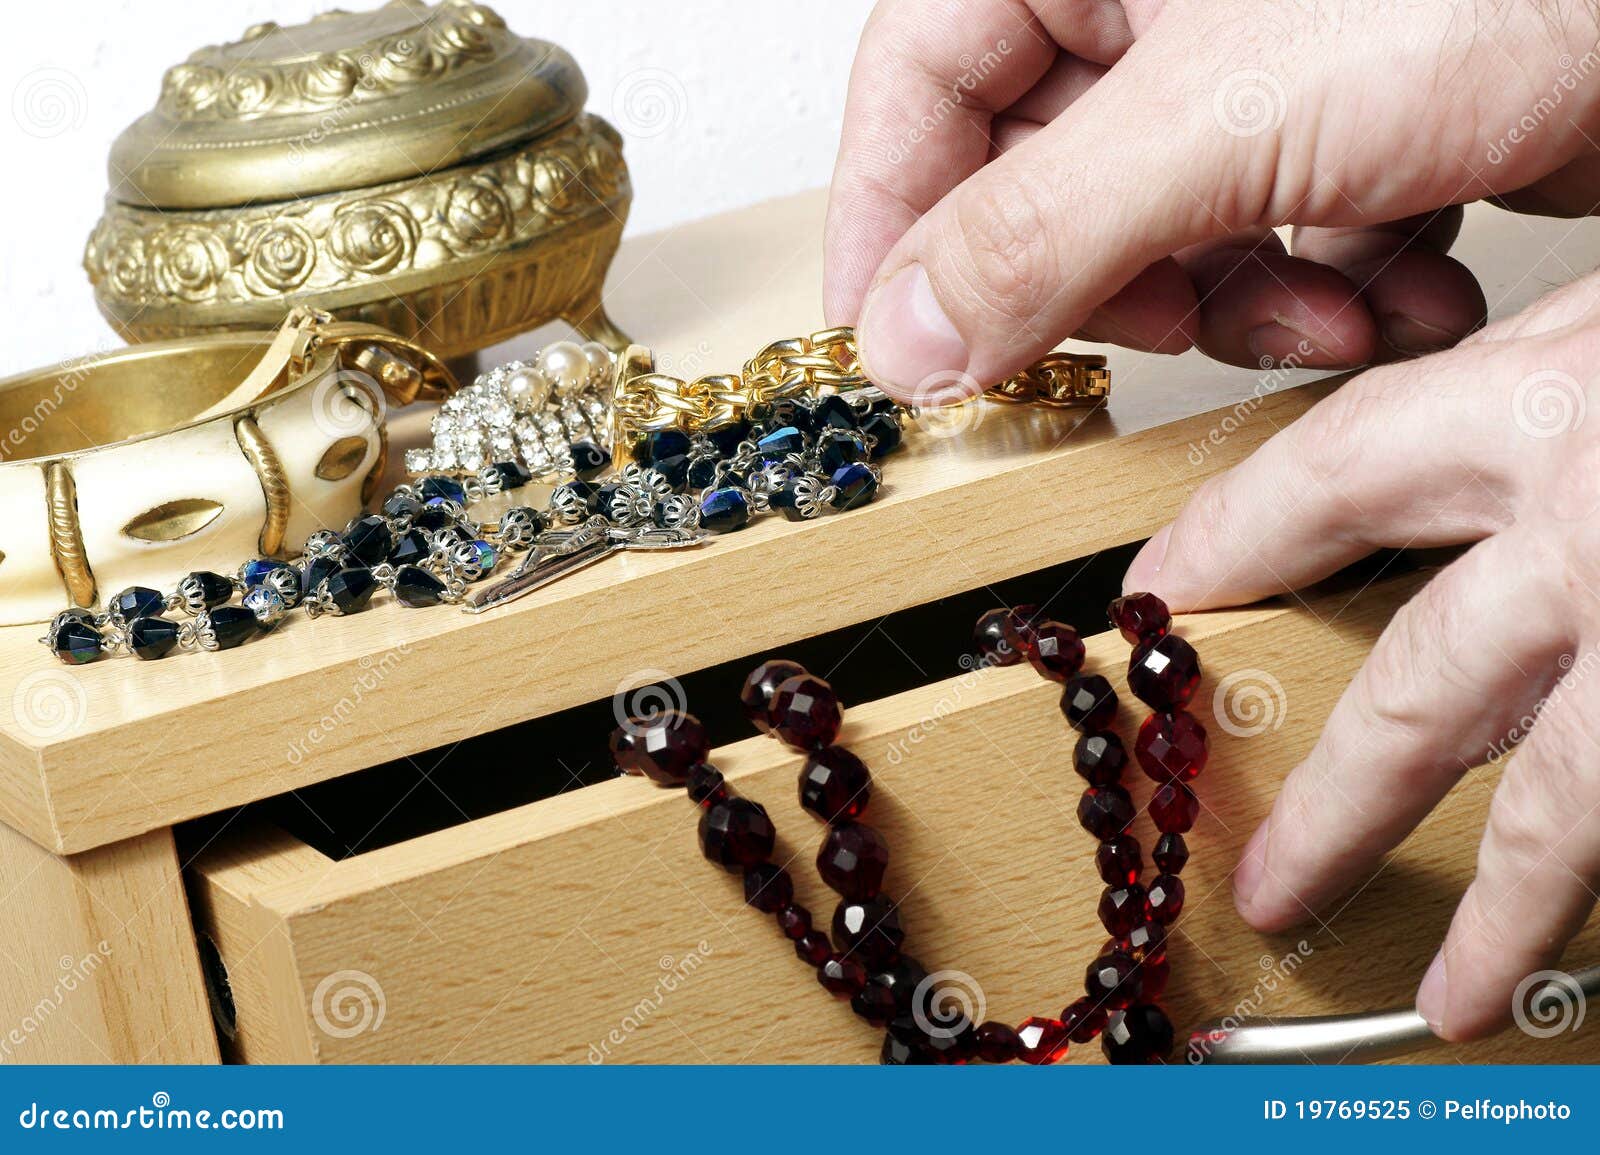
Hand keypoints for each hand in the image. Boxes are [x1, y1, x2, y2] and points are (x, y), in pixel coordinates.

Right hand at [826, 0, 1599, 398]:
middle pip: (1035, 182)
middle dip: (1117, 292)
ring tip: (1334, 313)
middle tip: (1155, 336)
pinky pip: (1264, 241)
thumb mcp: (1229, 114)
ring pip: (1155, 237)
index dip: (893, 225)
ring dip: (1239, 311)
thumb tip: (904, 338)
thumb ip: (1040, 235)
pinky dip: (1329, 291)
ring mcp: (1247, 60)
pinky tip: (1407, 285)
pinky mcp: (1336, 120)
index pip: (914, 84)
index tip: (894, 351)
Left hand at [1123, 271, 1599, 1040]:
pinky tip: (1596, 954)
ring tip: (1443, 995)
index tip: (1163, 588)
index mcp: (1567, 393)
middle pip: (1420, 687)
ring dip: (1507, 909)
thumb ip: (1562, 405)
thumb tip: (1469, 499)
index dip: (1234, 530)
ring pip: (1571, 800)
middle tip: (1270, 884)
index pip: (1334, 469)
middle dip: (1338, 803)